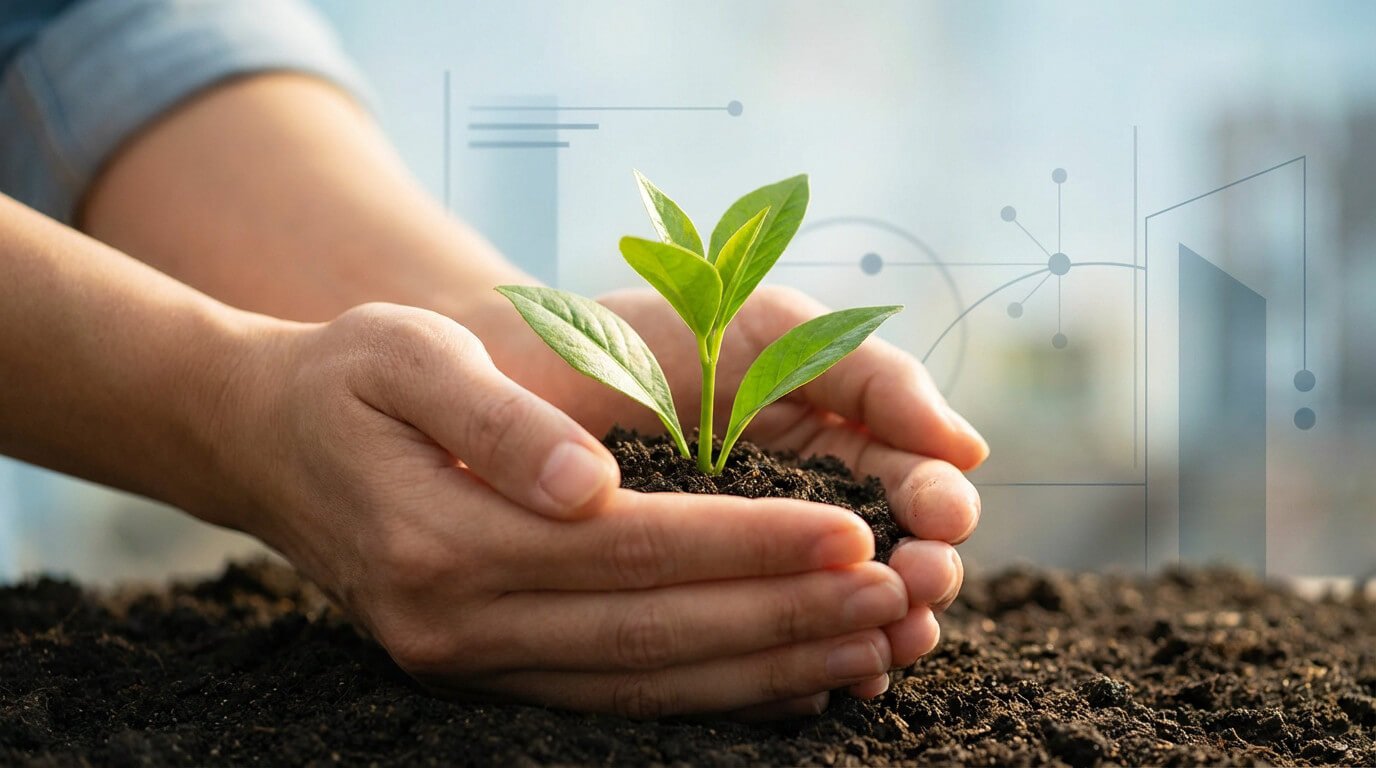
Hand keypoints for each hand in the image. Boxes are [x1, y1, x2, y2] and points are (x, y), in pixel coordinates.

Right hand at [226, 303, 912, 716]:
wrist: (269, 444)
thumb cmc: (350, 380)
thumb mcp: (403, 356)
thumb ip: (495, 418)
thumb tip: (588, 483)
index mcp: (442, 536)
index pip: (629, 548)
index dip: (746, 542)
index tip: (849, 528)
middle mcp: (456, 622)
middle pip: (651, 630)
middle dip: (781, 615)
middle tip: (892, 593)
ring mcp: (469, 662)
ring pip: (644, 683)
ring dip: (766, 668)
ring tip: (869, 643)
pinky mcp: (484, 672)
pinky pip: (616, 698)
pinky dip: (711, 696)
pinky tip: (789, 682)